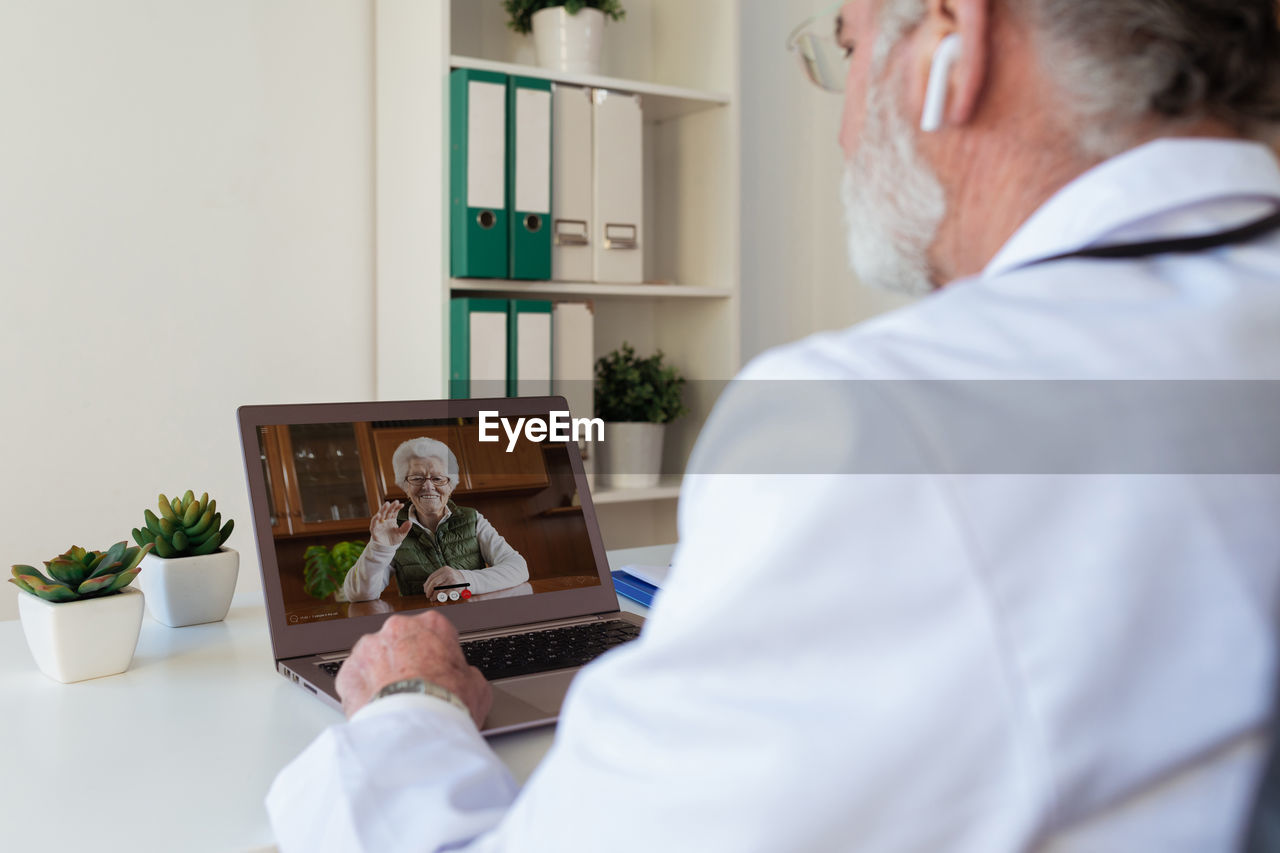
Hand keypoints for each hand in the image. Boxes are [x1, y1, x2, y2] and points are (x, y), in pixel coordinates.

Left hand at [335, 610, 490, 724]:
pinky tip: (376, 709)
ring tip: (394, 702)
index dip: (437, 654)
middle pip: (401, 641)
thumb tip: (465, 680)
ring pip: (374, 658)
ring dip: (381, 675)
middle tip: (415, 687)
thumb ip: (466, 673)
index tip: (437, 670)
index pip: (435, 632)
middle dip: (405, 661)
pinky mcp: (347, 672)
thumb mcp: (477, 686)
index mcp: (432, 625)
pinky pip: (354, 680)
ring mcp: (368, 648)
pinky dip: (362, 693)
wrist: (414, 729)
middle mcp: (397, 629)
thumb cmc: (446, 705)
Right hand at [369, 501, 411, 548]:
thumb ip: (405, 528)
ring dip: (383, 509)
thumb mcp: (402, 534)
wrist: (386, 548)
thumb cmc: (393, 539)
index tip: (402, 504)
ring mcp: (379, 524)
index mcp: (391, 520)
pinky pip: (374, 523)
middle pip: (388, 511)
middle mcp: (385, 521)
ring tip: (387, 504)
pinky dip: (375, 519)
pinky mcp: (374, 529)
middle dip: (391, 506)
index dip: (397, 508)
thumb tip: (410, 522)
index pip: (394, 512)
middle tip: (395, 501)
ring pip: (380, 515)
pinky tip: (379, 515)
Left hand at [423, 566, 465, 600]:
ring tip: (432, 598)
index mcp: (444, 569)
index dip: (427, 585)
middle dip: (429, 591)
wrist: (465, 579)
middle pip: (434, 584)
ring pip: (439, 590)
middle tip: (427, 595)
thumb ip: (435, 578)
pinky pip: (445, 594)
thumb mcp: (444, 574)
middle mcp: (448, 574)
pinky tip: (439, 598)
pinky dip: (440, 598)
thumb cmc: (451, 577)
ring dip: (434, 596)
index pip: (432, 577)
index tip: (425, 590)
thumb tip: (424, 586)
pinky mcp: (456, 588)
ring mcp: (452, 581)